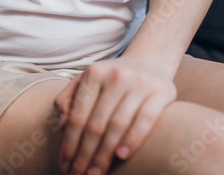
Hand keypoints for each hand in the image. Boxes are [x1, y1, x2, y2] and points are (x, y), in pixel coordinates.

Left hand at [54, 55, 176, 174]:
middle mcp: (115, 76)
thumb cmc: (111, 79)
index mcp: (93, 73)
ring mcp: (140, 83)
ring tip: (96, 172)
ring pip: (117, 125)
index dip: (69, 144)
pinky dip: (133, 139)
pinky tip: (122, 155)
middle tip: (78, 174)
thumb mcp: (86, 81)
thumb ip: (69, 99)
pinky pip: (145, 120)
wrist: (150, 60)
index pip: (77, 116)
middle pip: (96, 124)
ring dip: (105, 154)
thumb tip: (62, 125)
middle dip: (85, 154)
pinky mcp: (161, 91)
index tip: (64, 164)